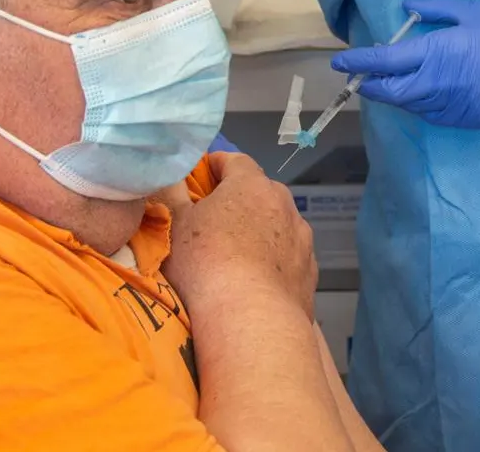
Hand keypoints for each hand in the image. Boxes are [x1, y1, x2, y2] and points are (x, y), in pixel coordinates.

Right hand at [162, 153, 315, 317]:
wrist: (252, 320)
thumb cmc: (206, 265)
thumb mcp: (175, 223)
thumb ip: (172, 192)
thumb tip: (169, 175)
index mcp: (252, 185)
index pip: (236, 160)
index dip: (217, 164)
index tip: (203, 173)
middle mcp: (283, 205)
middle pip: (260, 192)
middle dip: (239, 200)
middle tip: (214, 220)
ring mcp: (301, 239)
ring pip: (278, 226)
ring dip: (261, 232)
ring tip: (237, 256)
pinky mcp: (310, 272)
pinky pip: (289, 258)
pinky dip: (275, 262)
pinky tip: (258, 282)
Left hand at [331, 0, 479, 128]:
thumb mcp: (473, 10)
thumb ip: (435, 9)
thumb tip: (406, 7)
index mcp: (433, 54)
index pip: (383, 62)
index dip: (358, 63)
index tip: (340, 62)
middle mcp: (433, 86)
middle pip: (388, 92)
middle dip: (370, 85)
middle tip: (361, 76)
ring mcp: (448, 108)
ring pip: (408, 105)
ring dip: (394, 94)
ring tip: (390, 80)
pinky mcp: (464, 121)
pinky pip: (430, 113)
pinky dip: (418, 102)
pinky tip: (423, 90)